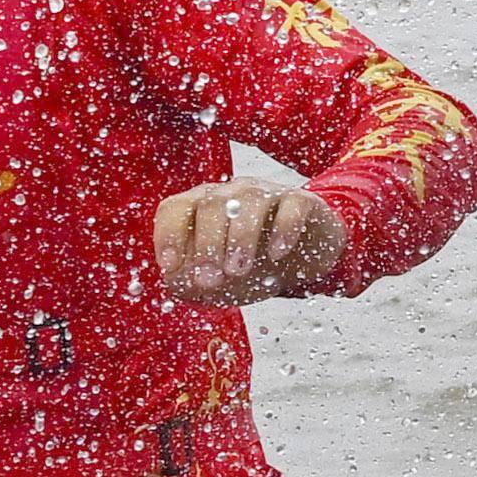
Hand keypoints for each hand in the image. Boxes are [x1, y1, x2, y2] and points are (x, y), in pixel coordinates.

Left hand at [153, 179, 347, 303]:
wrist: (307, 261)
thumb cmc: (253, 266)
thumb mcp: (217, 282)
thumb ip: (189, 282)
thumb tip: (176, 278)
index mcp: (202, 207)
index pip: (176, 208)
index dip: (169, 235)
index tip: (170, 265)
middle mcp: (232, 193)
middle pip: (210, 205)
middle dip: (206, 245)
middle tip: (209, 279)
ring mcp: (267, 193)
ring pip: (248, 202)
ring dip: (240, 237)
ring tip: (238, 270)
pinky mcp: (301, 201)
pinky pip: (291, 206)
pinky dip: (283, 229)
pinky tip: (278, 254)